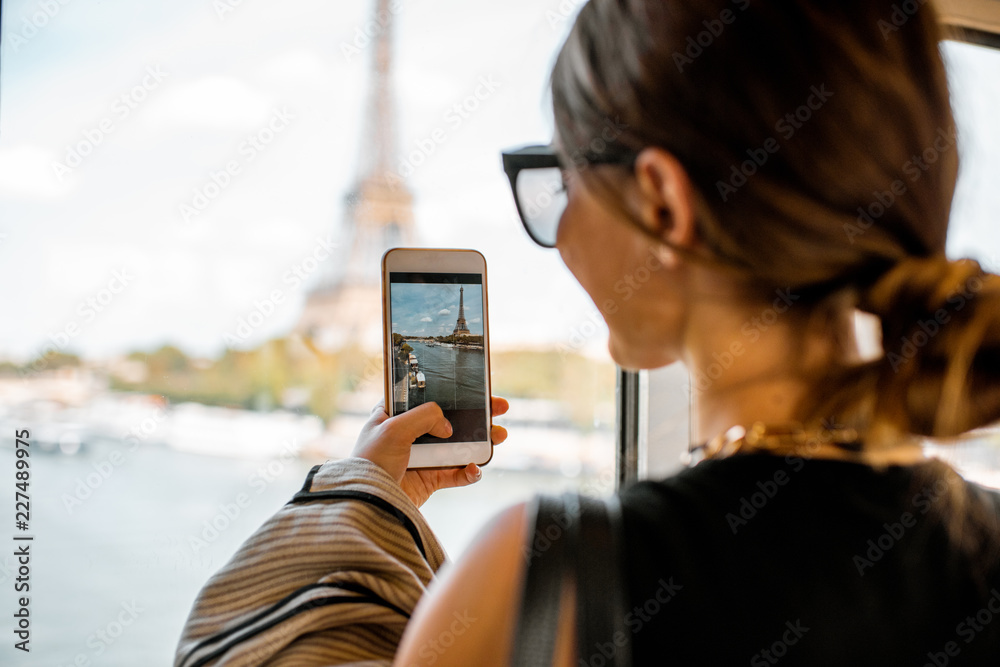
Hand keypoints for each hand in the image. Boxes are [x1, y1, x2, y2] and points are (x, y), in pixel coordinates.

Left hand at [351, 397, 509, 507]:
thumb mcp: (394, 428)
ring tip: (499, 436)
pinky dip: (470, 472)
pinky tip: (474, 468)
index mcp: (395, 415)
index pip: (427, 397)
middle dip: (476, 415)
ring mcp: (421, 458)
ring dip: (481, 441)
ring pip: (459, 446)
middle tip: (499, 408)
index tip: (475, 388)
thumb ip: (425, 417)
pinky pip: (456, 474)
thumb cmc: (370, 462)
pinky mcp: (429, 480)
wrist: (366, 504)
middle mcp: (409, 435)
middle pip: (450, 420)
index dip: (451, 391)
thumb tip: (449, 427)